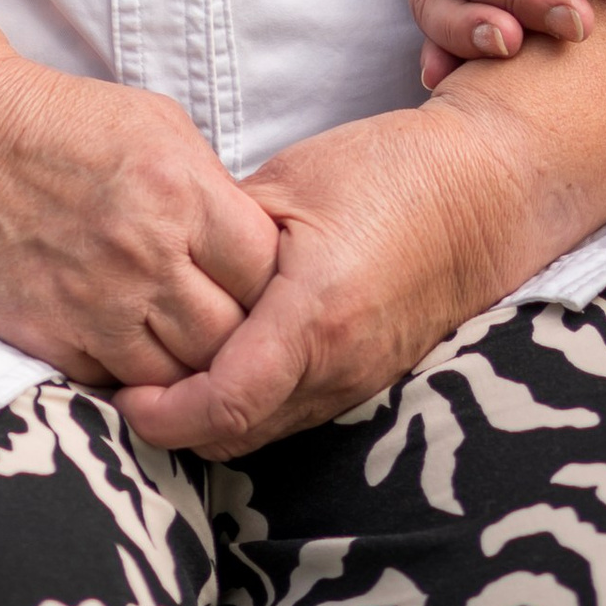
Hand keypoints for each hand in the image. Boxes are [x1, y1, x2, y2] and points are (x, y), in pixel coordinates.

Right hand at [0, 53, 280, 389]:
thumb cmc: (61, 123)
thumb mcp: (158, 125)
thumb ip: (209, 188)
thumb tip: (247, 241)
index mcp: (183, 195)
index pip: (266, 273)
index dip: (273, 286)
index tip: (262, 285)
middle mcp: (148, 258)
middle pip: (231, 340)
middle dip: (240, 340)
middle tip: (235, 332)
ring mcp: (98, 308)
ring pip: (178, 380)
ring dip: (187, 371)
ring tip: (187, 352)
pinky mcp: (50, 341)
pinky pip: (114, 386)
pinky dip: (128, 379)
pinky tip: (129, 352)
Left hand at [115, 93, 536, 454]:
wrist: (484, 192)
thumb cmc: (390, 171)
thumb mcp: (293, 182)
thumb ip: (225, 235)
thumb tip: (163, 264)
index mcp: (315, 313)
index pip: (225, 404)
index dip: (162, 414)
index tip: (121, 391)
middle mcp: (339, 367)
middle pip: (236, 434)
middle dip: (174, 423)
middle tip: (124, 383)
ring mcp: (359, 383)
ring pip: (264, 432)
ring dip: (211, 417)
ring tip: (166, 371)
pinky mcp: (368, 381)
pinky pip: (294, 414)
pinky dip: (251, 403)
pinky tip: (225, 361)